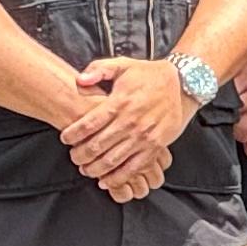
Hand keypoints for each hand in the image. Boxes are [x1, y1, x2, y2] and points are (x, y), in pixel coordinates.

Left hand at [62, 57, 196, 201]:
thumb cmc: (149, 76)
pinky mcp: (155, 147)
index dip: (72, 134)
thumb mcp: (122, 65)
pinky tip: (107, 180)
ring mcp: (144, 137)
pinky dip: (119, 177)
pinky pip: (134, 168)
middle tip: (73, 157)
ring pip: (113, 160)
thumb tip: (79, 80)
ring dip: (95, 169)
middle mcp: (130, 122)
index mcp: (119, 103)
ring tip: (85, 169)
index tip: (65, 138)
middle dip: (80, 155)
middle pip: (97, 146)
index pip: (88, 124)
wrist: (181, 84)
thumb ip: (98, 70)